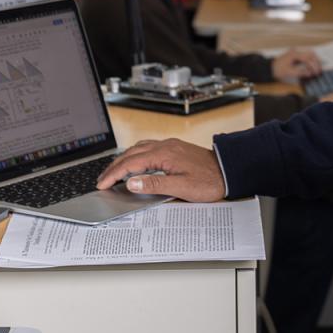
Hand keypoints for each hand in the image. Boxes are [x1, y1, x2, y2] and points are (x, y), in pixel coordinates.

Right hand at [95, 138, 226, 200]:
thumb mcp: (181, 187)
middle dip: (114, 166)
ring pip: (139, 148)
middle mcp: (165, 146)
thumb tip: (131, 181)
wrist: (229, 170)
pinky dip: (136, 155)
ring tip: (114, 172)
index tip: (102, 183)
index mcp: (164, 154)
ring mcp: (170, 145)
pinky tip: (136, 162)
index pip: (131, 163)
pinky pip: (148, 147)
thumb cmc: (209, 181)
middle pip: (131, 153)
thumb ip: (155, 184)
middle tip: (102, 179)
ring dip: (124, 159)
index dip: (114, 174)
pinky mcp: (175, 148)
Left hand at [271, 48, 320, 81]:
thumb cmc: (278, 70)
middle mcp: (296, 51)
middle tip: (319, 70)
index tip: (316, 72)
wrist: (269, 68)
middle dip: (316, 62)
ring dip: (313, 61)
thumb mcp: (289, 73)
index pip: (308, 58)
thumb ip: (301, 72)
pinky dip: (309, 62)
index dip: (314, 65)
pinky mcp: (295, 56)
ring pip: (309, 54)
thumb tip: (310, 73)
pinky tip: (310, 68)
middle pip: (311, 53)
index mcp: (294, 54)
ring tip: (316, 70)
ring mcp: (295, 53)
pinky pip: (305, 57)